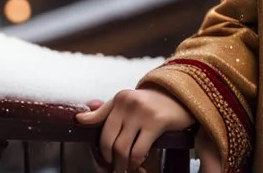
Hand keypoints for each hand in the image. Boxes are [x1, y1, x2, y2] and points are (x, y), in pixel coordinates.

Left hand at [75, 88, 219, 171]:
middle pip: (109, 141)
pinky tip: (137, 164)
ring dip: (122, 164)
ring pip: (122, 148)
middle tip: (114, 168)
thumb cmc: (152, 103)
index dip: (100, 148)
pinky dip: (135, 161)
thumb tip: (79, 119)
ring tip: (125, 168)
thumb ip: (105, 111)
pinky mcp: (157, 122)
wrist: (182, 96)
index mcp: (119, 99)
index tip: (103, 159)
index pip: (99, 126)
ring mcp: (142, 112)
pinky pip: (139, 150)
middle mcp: (128, 103)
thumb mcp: (128, 103)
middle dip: (110, 160)